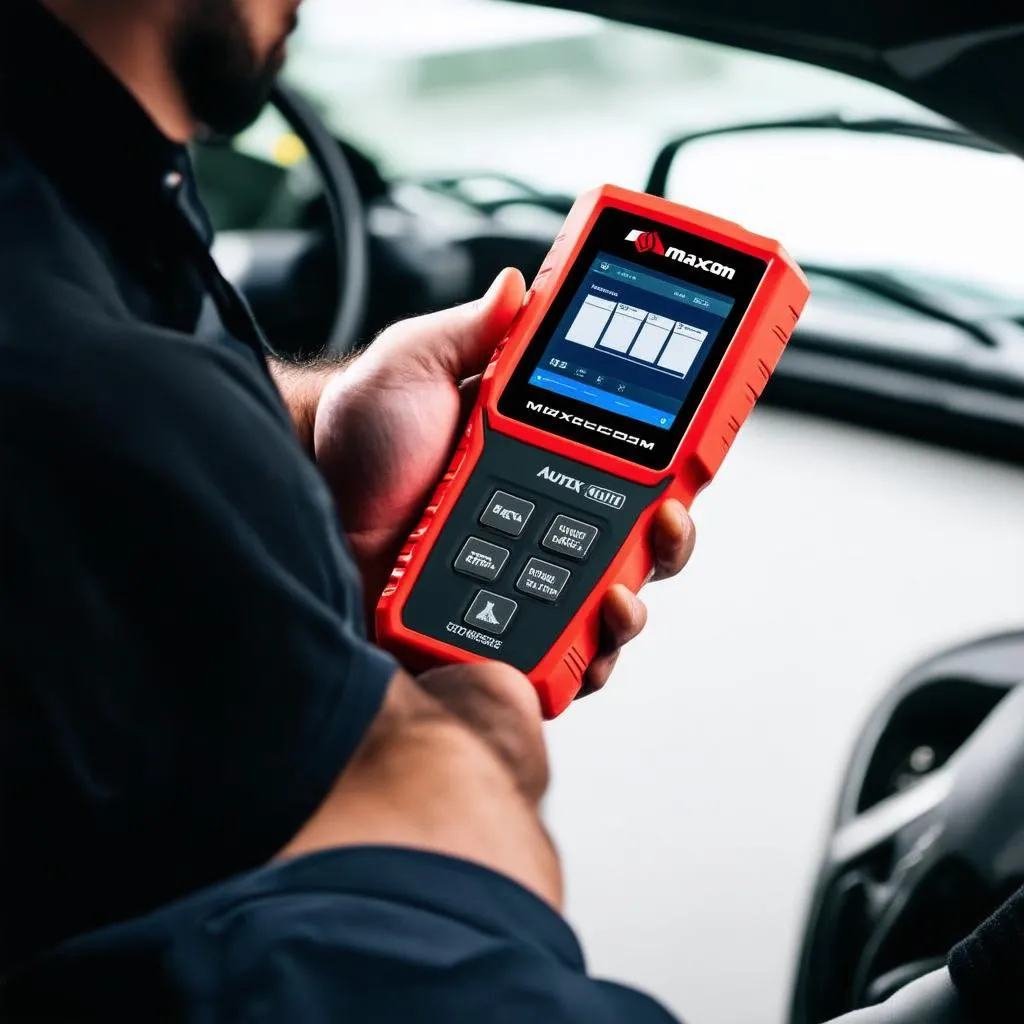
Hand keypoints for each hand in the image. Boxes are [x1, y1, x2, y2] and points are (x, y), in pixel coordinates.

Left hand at [310, 270, 694, 690]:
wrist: (308, 501)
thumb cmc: (360, 439)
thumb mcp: (414, 364)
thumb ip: (471, 331)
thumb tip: (518, 286)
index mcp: (544, 459)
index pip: (631, 468)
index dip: (674, 472)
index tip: (691, 466)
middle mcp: (545, 522)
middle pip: (636, 545)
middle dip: (670, 542)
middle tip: (665, 521)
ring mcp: (523, 580)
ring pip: (608, 609)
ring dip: (634, 607)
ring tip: (619, 595)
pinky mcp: (494, 630)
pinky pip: (556, 660)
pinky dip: (584, 662)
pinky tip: (582, 645)